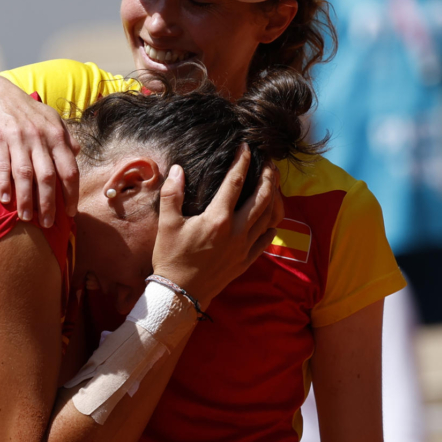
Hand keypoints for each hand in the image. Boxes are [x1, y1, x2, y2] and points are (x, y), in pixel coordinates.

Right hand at [0, 76, 80, 225]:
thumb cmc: (24, 110)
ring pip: (26, 175)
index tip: (70, 213)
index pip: (69, 170)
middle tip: (49, 224)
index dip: (71, 194)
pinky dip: (4, 185)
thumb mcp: (49, 118)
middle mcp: (40, 137)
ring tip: (27, 219)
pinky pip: (2, 167)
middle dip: (50, 204)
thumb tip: (78, 152)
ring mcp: (18, 138)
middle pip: (48, 177)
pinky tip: (5, 200)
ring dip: (27, 200)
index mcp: (56, 135)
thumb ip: (65, 136)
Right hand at [151, 145, 282, 309]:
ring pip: (269, 216)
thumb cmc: (171, 258)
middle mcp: (237, 231)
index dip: (242, 161)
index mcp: (218, 219)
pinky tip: (270, 218)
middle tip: (270, 161)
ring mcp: (244, 247)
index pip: (235, 182)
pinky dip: (271, 225)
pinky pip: (267, 239)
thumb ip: (172, 194)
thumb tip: (177, 169)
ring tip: (274, 184)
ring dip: (274, 197)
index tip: (246, 147)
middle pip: (262, 197)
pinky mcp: (246, 261)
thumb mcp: (167, 224)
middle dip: (269, 176)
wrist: (180, 294)